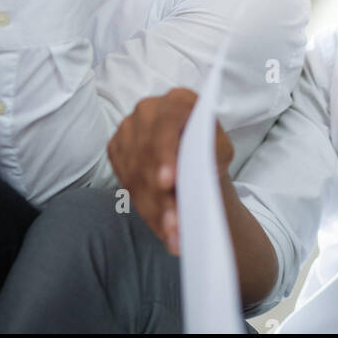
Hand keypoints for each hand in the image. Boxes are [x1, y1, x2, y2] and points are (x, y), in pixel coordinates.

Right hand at [107, 89, 233, 255]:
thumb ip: (213, 155)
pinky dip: (145, 209)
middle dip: (160, 196)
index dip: (165, 155)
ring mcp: (127, 128)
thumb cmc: (210, 150)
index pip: (166, 126)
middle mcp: (147, 110)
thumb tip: (195, 174)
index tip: (168, 183)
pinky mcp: (116, 148)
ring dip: (153, 210)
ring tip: (172, 236)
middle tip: (175, 226)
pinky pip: (125, 182)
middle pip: (147, 156)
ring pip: (135, 175)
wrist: (194, 156)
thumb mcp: (221, 150)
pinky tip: (161, 229)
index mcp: (177, 101)